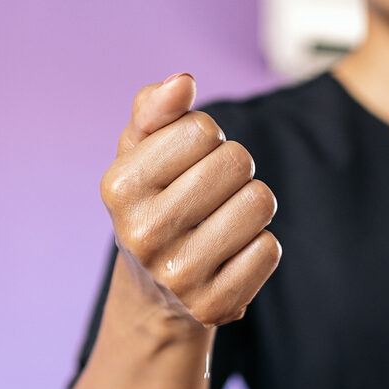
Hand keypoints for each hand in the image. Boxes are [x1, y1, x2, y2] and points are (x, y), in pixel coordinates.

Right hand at [100, 73, 280, 328]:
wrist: (155, 295)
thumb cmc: (154, 204)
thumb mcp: (141, 153)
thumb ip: (156, 108)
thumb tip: (183, 82)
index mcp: (121, 187)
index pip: (202, 129)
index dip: (207, 138)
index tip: (189, 163)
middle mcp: (143, 234)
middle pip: (236, 162)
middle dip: (235, 168)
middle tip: (214, 193)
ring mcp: (179, 276)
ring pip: (259, 203)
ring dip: (252, 205)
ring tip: (226, 220)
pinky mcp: (213, 306)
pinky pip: (268, 250)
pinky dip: (259, 246)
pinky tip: (232, 256)